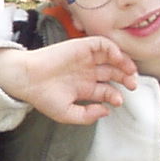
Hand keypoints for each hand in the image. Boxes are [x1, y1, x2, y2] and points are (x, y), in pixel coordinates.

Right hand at [0, 37, 138, 124]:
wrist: (27, 79)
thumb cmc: (42, 97)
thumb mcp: (66, 114)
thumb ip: (87, 116)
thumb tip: (106, 111)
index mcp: (82, 88)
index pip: (106, 90)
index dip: (115, 96)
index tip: (118, 101)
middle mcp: (85, 72)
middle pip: (112, 73)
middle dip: (124, 79)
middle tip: (132, 85)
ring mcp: (84, 59)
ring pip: (110, 58)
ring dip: (123, 63)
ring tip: (130, 72)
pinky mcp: (80, 47)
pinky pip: (102, 44)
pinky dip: (113, 49)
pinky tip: (117, 58)